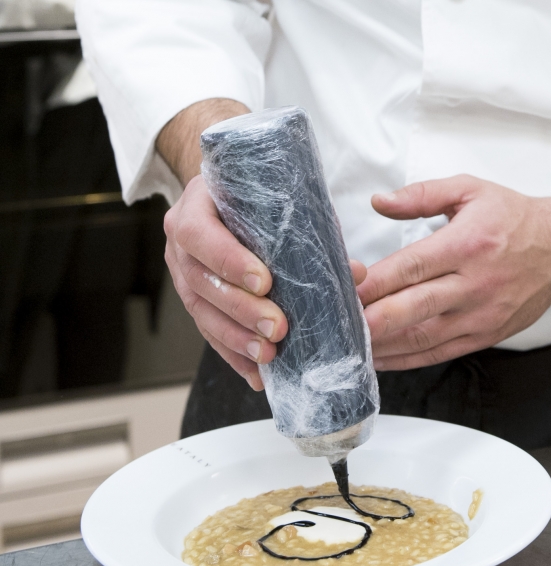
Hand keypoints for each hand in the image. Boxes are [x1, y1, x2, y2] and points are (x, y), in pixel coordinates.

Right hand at [164, 174, 368, 388]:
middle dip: (241, 309)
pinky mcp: (193, 299)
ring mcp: (182, 274)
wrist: (223, 195)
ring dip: (236, 338)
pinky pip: (208, 330)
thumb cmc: (253, 193)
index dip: (229, 261)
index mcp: (194, 206)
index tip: (265, 282)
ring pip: (201, 312)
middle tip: (277, 327)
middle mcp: (180, 244)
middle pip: (201, 281)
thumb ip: (310, 228)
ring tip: (268, 355)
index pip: (200, 234)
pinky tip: (256, 372)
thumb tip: (355, 273)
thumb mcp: (276, 196)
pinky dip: (233, 353)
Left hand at [359, 175, 550, 370]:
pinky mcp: (487, 334)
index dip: (373, 282)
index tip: (343, 289)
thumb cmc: (512, 217)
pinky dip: (408, 359)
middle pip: (413, 308)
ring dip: (384, 345)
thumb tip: (380, 201)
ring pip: (424, 337)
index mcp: (467, 243)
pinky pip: (441, 353)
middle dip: (371, 320)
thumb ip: (421, 195)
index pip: (411, 266)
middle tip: (336, 327)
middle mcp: (474, 283)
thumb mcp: (469, 190)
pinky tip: (381, 359)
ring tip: (349, 347)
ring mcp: (481, 314)